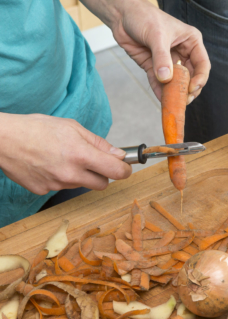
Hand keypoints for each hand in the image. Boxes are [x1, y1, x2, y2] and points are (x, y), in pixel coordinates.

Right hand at [0, 114, 131, 194]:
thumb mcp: (72, 128)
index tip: (125, 167)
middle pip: (102, 184)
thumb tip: (117, 155)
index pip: (116, 172)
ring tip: (63, 157)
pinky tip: (48, 164)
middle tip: (93, 161)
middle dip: (103, 174)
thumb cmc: (37, 128)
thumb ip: (98, 143)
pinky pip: (61, 186)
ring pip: (80, 185)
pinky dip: (60, 178)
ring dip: (79, 175)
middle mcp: (70, 174)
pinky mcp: (43, 191)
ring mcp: (56, 184)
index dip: (125, 170)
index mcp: (80, 155)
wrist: (3, 140)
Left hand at [109, 0, 210, 101]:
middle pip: (191, 76)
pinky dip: (160, 92)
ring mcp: (168, 60)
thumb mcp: (156, 36)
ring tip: (173, 104)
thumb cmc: (144, 16)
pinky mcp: (154, 66)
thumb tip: (166, 79)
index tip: (191, 88)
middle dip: (188, 89)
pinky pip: (160, 82)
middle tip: (183, 100)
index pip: (202, 64)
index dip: (200, 78)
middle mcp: (183, 52)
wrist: (121, 14)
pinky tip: (162, 101)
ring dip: (175, 92)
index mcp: (191, 42)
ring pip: (176, 81)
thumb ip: (161, 58)